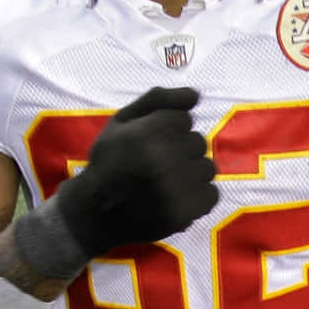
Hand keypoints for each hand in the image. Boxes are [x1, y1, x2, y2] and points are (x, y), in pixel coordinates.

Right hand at [52, 88, 218, 256]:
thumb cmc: (108, 162)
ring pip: (207, 168)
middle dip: (180, 151)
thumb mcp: (121, 121)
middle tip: (157, 166)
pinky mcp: (185, 212)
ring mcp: (176, 188)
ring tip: (168, 183)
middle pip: (197, 142)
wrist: (96, 213)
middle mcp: (164, 158)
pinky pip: (212, 194)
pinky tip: (177, 199)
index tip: (150, 145)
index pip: (184, 119)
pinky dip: (198, 198)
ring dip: (192, 174)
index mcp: (147, 132)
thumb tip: (196, 94)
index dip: (167, 131)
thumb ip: (157, 100)